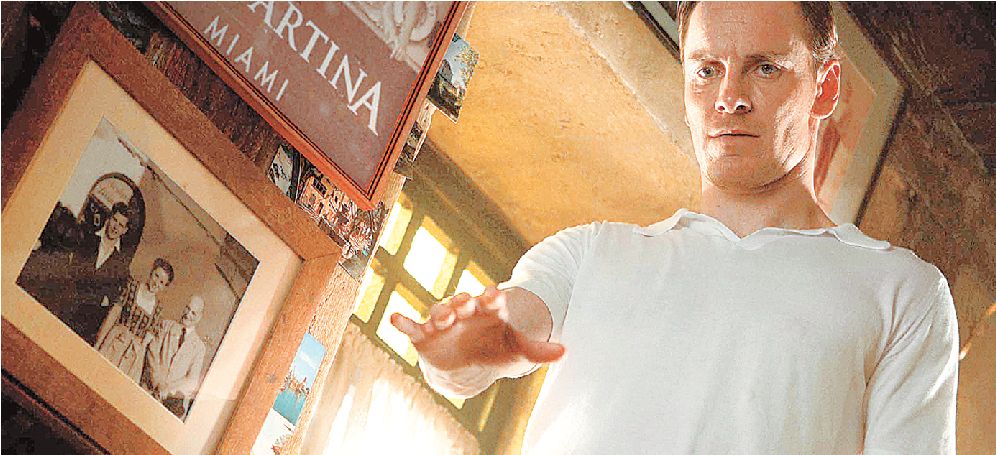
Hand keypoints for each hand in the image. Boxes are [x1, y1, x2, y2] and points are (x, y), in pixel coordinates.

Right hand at [390, 287, 564, 372]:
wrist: (468, 361)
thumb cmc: (494, 349)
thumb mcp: (517, 350)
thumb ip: (538, 350)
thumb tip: (566, 351)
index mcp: (487, 310)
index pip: (490, 300)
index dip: (492, 298)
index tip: (495, 296)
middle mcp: (464, 311)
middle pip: (463, 302)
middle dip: (462, 302)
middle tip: (464, 304)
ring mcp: (443, 321)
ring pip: (439, 311)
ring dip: (439, 312)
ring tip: (441, 318)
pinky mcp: (424, 334)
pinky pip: (411, 326)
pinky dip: (402, 322)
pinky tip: (392, 318)